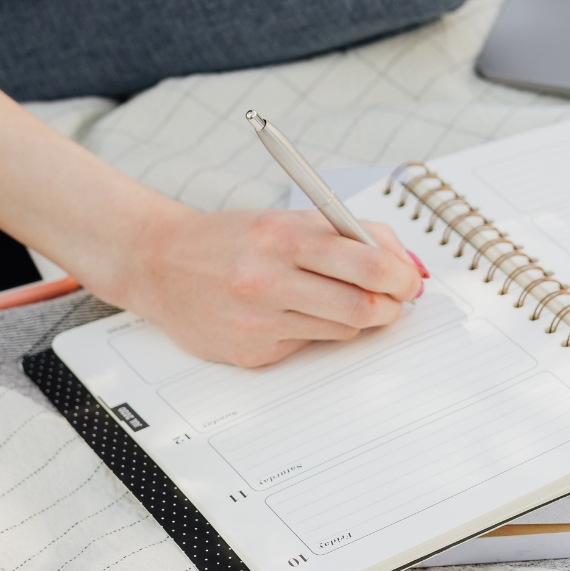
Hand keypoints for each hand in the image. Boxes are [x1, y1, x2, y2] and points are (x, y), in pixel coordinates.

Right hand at [106, 205, 425, 367]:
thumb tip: (403, 263)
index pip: (369, 265)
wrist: (160, 264)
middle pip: (364, 306)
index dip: (403, 276)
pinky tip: (294, 313)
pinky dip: (316, 330)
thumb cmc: (231, 239)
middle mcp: (270, 279)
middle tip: (395, 299)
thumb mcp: (286, 218)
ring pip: (343, 330)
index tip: (409, 278)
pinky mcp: (252, 351)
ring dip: (357, 318)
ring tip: (343, 301)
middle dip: (392, 305)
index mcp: (284, 236)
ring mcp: (259, 320)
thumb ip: (347, 234)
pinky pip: (310, 345)